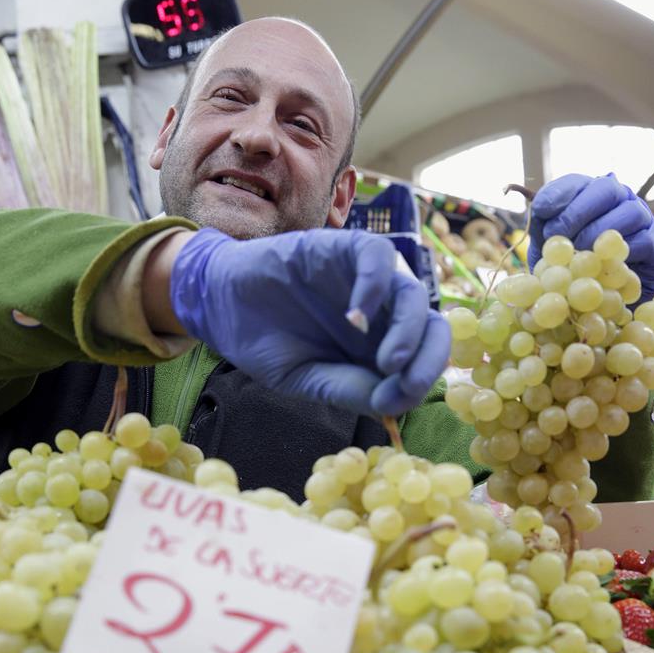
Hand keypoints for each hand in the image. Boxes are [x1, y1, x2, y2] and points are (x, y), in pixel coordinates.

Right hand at [169, 227, 449, 415]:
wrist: (223, 309)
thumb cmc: (267, 344)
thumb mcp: (309, 381)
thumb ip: (350, 389)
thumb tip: (395, 404)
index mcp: (380, 345)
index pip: (426, 355)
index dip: (423, 377)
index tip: (399, 399)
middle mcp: (382, 312)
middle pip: (431, 325)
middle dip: (427, 358)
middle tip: (403, 382)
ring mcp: (365, 279)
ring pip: (411, 293)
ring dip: (408, 330)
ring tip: (387, 360)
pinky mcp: (343, 248)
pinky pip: (377, 256)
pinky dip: (376, 285)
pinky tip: (355, 317)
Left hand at [528, 173, 653, 301]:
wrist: (609, 296)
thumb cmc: (576, 266)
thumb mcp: (552, 250)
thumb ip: (544, 233)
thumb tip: (537, 214)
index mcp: (590, 195)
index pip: (575, 183)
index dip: (558, 193)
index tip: (540, 209)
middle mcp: (619, 199)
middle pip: (606, 189)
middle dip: (578, 211)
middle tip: (558, 233)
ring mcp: (641, 218)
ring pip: (629, 213)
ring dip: (599, 232)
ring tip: (579, 253)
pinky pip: (643, 242)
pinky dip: (621, 253)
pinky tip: (602, 265)